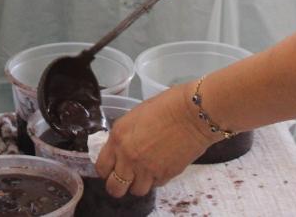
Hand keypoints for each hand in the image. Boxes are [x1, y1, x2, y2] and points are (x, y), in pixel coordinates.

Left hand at [95, 83, 214, 197]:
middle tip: (125, 178)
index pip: (102, 167)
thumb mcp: (135, 116)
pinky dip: (156, 180)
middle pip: (115, 187)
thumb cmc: (167, 106)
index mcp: (118, 137)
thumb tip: (121, 150)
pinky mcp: (165, 176)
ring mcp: (147, 169)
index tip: (112, 168)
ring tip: (145, 172)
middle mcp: (129, 157)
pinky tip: (160, 166)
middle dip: (118, 185)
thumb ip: (124, 136)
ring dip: (139, 183)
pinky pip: (155, 185)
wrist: (194, 113)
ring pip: (136, 190)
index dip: (106, 171)